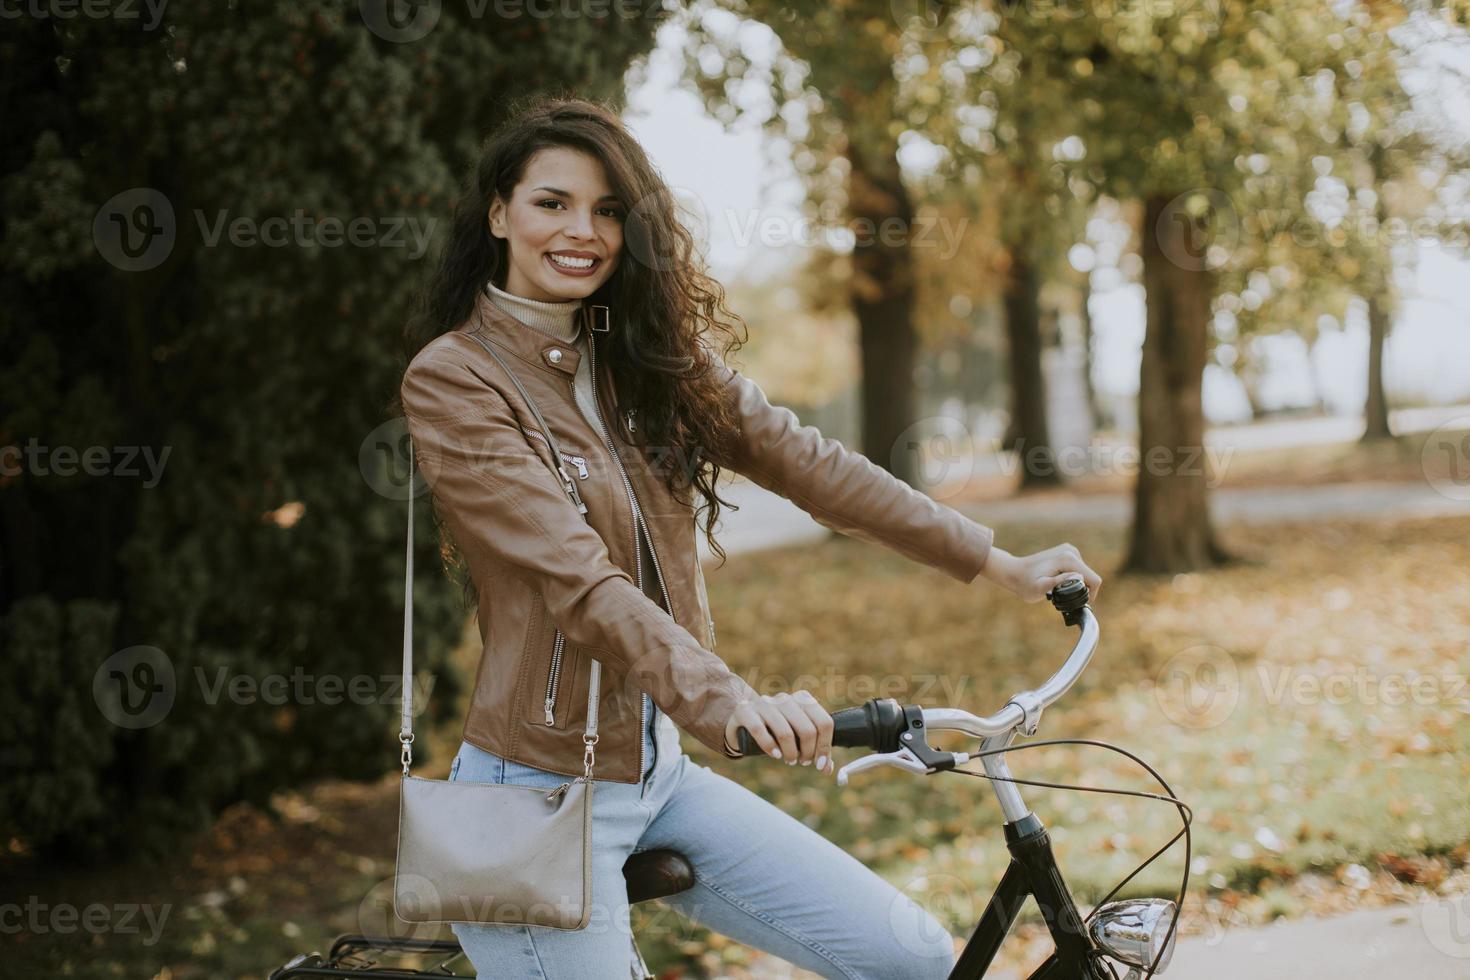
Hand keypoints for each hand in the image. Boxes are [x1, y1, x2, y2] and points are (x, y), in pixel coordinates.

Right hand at [724, 690, 834, 774]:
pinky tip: (775, 754)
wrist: (743, 719)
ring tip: (789, 760)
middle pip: (807, 729)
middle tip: (802, 762)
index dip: (824, 747)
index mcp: (803, 699)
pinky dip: (769, 746)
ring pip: (785, 732)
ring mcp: (764, 703)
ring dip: (790, 753)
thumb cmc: (776, 729)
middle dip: (808, 752)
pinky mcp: (745, 710)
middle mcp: (785, 699)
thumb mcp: (797, 736)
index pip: (824, 723)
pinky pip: (759, 730)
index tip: (820, 764)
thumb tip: (827, 768)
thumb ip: (813, 748)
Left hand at [980, 543, 1101, 603]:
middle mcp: (1071, 551)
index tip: (1076, 603)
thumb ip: (1059, 582)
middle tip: (1061, 596)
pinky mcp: (1067, 553)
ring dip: (1076, 584)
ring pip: (1085, 574)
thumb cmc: (1025, 584)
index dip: (1090, 595)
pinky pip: (1079, 570)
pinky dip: (1072, 579)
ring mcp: (1069, 550)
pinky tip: (1057, 582)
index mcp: (1068, 559)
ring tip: (1057, 589)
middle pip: (1090, 577)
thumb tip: (1079, 577)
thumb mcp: (1041, 588)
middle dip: (1081, 589)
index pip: (1094, 580)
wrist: (1014, 572)